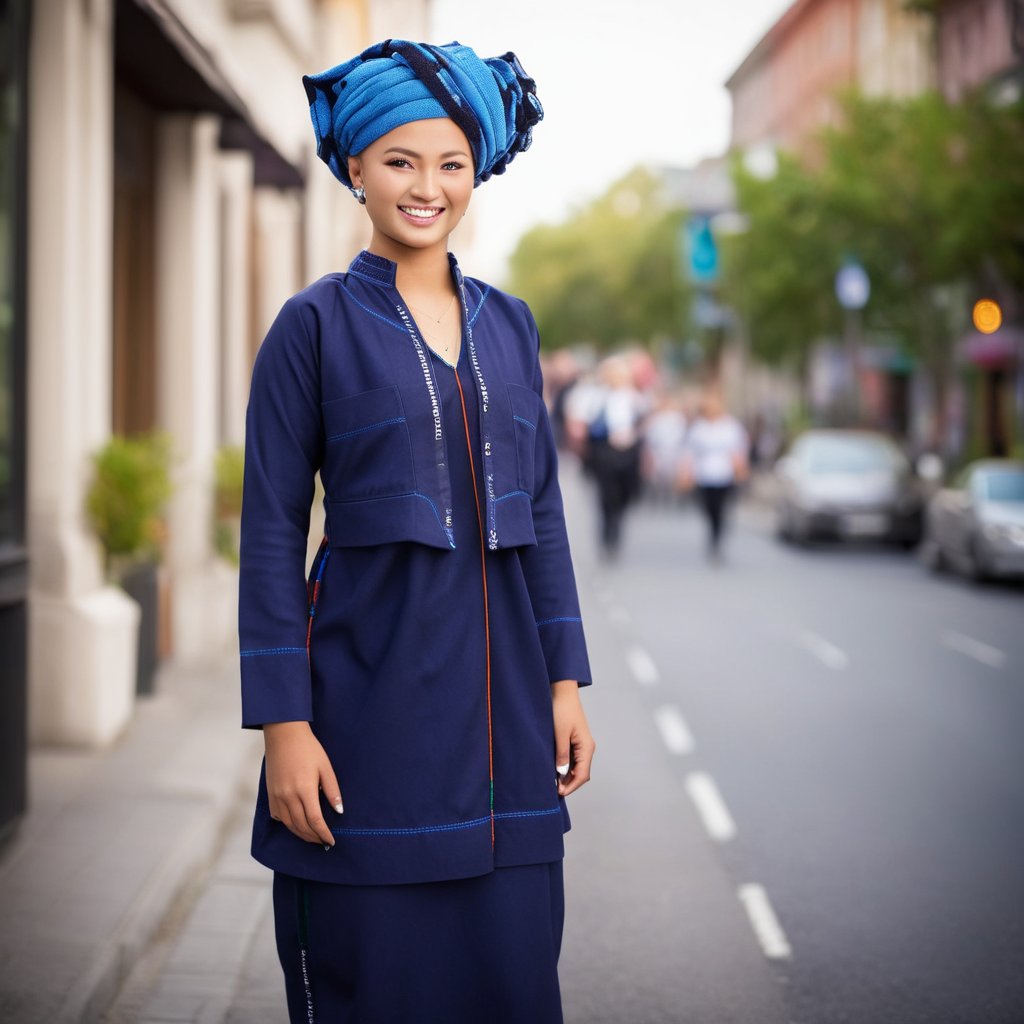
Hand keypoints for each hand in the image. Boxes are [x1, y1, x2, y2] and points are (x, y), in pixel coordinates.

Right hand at [263, 721, 342, 846]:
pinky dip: (288, 824)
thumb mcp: (325, 767)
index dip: (323, 834)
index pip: (315, 820)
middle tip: (323, 842)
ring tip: (312, 837)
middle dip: (313, 837)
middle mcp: (288, 796)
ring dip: (301, 834)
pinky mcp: (270, 794)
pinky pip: (278, 816)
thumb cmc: (308, 748)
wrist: (284, 735)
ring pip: (289, 824)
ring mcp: (277, 796)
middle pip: (301, 826)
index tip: (331, 841)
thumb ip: (332, 790)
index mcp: (305, 789)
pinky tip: (296, 824)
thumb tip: (339, 811)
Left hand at [551, 680, 595, 797]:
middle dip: (569, 783)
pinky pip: (572, 759)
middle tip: (554, 791)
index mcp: (586, 746)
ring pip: (577, 767)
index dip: (572, 786)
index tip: (559, 793)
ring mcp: (581, 744)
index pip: (582, 774)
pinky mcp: (574, 740)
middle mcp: (587, 747)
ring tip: (553, 783)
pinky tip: (555, 770)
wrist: (562, 691)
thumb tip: (562, 773)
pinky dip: (565, 767)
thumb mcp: (560, 733)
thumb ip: (562, 754)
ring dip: (567, 776)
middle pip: (581, 773)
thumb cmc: (562, 709)